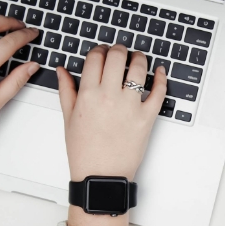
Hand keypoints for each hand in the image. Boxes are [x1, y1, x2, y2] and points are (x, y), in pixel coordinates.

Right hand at [57, 44, 165, 225]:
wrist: (101, 176)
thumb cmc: (84, 151)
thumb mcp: (68, 118)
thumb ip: (66, 90)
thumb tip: (63, 70)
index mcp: (88, 95)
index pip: (95, 58)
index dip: (99, 50)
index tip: (102, 52)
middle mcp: (109, 97)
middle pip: (117, 57)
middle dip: (119, 49)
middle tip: (120, 51)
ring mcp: (130, 106)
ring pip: (139, 69)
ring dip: (139, 58)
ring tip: (138, 59)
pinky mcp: (147, 117)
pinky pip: (159, 92)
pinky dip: (161, 78)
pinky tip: (159, 72)